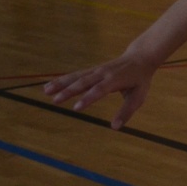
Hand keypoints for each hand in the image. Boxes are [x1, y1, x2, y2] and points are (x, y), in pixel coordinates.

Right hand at [42, 52, 159, 129]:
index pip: (99, 90)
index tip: (76, 108)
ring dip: (61, 83)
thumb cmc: (140, 80)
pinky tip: (50, 86)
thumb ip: (127, 112)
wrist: (139, 58)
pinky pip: (75, 75)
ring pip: (76, 77)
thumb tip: (116, 127)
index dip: (88, 99)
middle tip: (55, 101)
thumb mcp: (139, 96)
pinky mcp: (92, 70)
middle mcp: (103, 73)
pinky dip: (62, 80)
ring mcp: (96, 70)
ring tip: (46, 91)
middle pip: (83, 82)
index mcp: (115, 80)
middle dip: (69, 91)